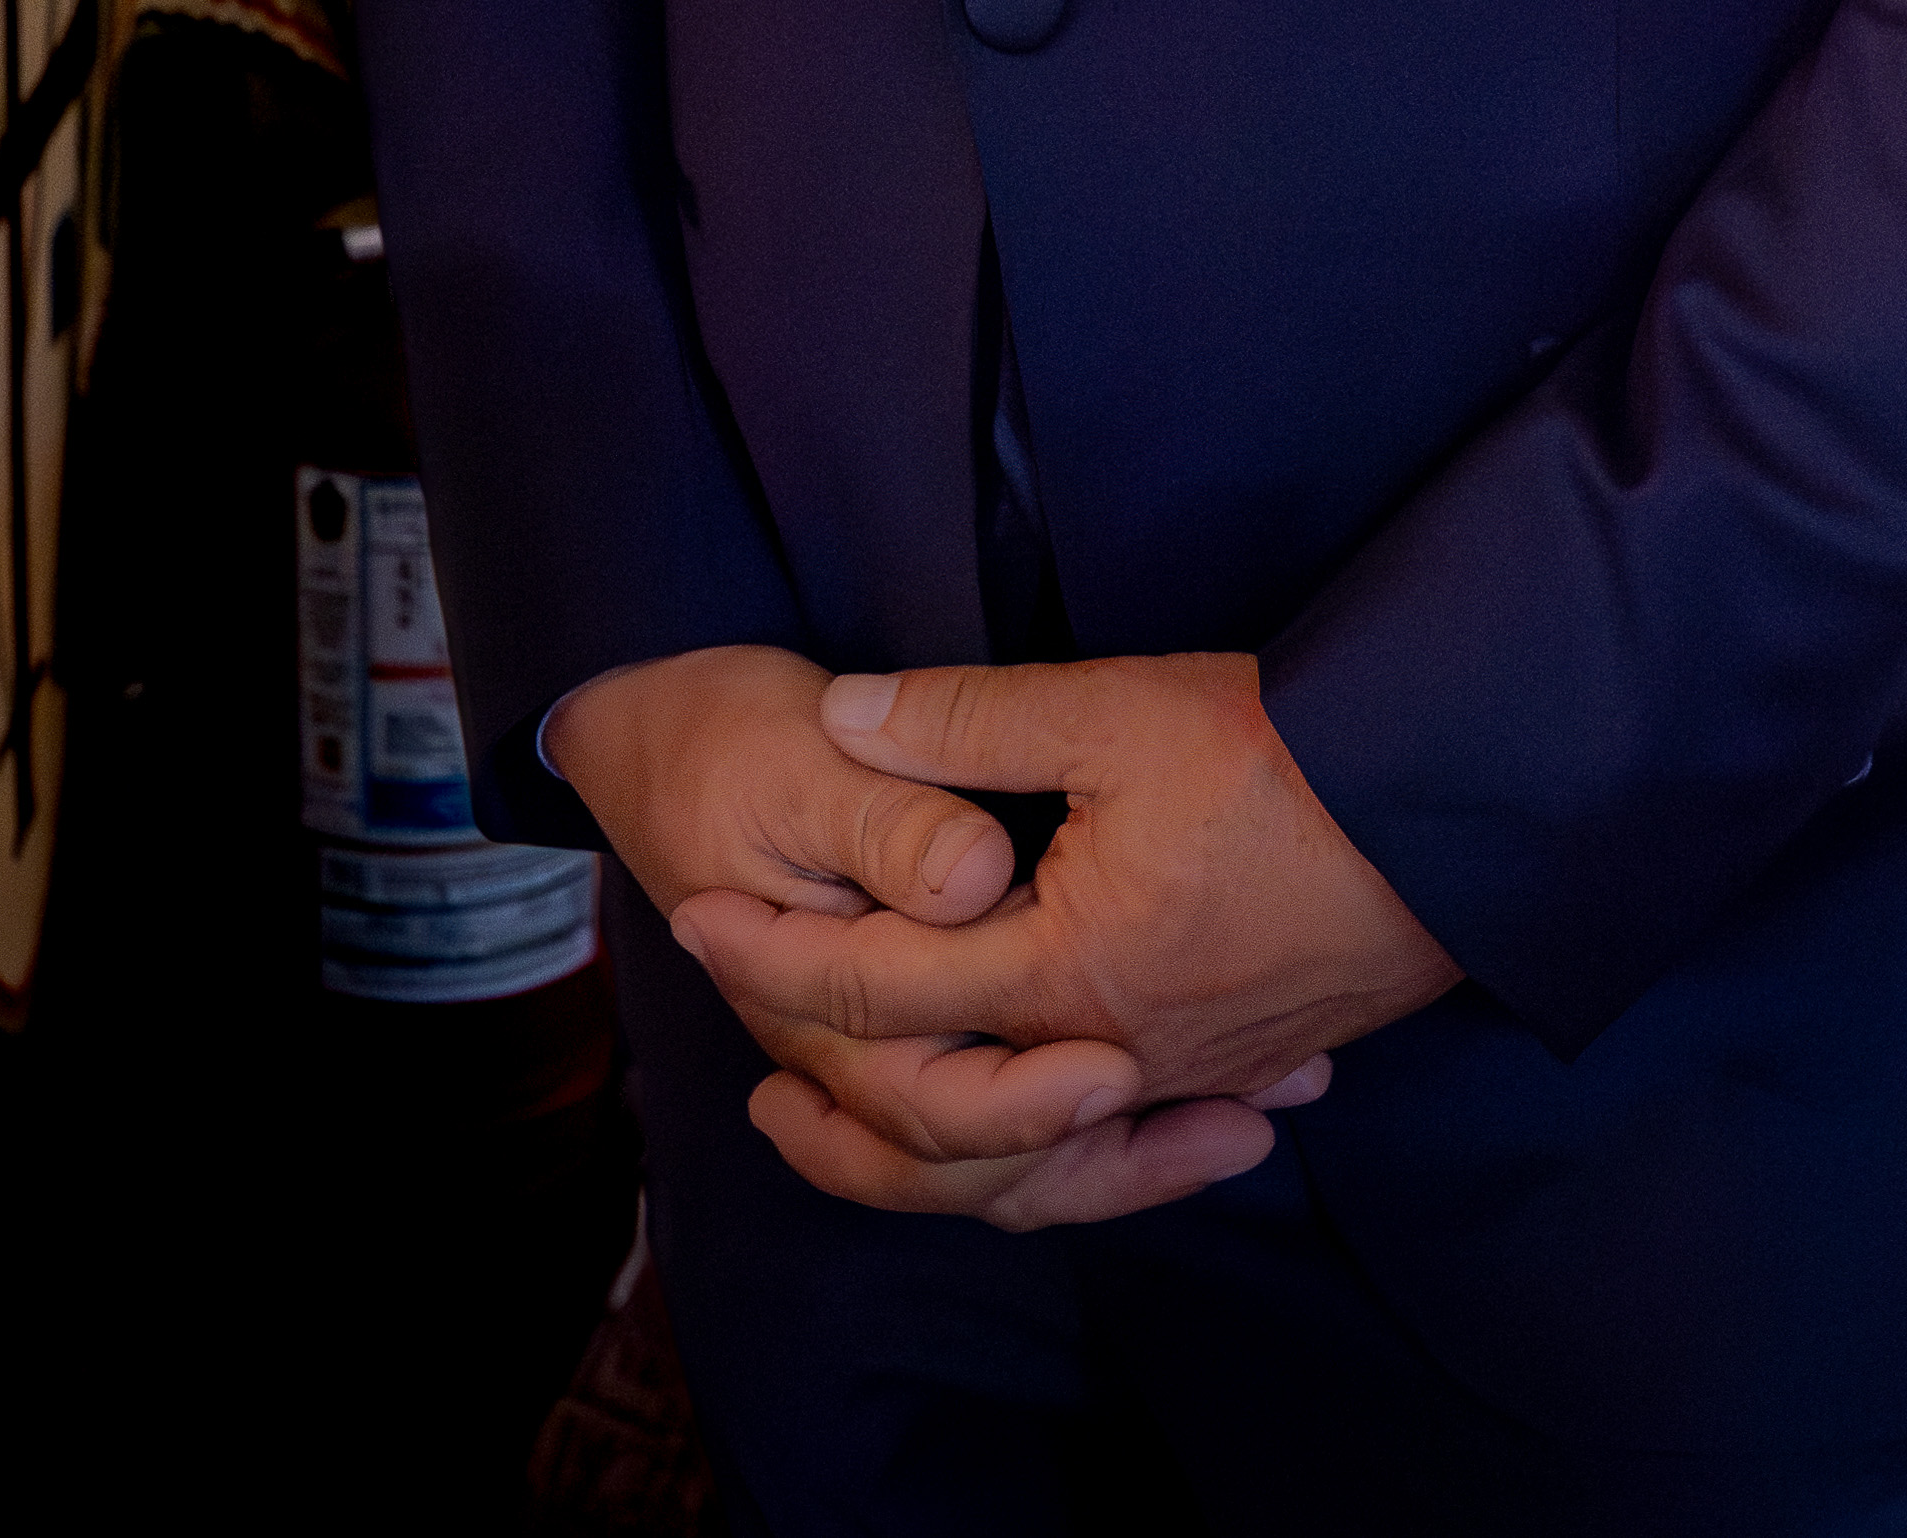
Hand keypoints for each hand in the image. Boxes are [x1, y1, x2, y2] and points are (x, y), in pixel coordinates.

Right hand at [555, 647, 1229, 1215]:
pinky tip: (1208, 1101)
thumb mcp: (799, 762)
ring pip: (1010, 1167)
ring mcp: (891, 1051)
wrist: (660, 738)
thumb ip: (892, 825)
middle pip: (985, 1167)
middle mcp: (851, 1060)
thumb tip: (977, 877)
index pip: (927, 1101)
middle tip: (1234, 1124)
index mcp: (813, 1008)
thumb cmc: (725, 740)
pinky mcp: (933, 1024)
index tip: (1119, 1069)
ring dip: (1127, 1161)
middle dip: (1115, 1156)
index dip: (1026, 1098)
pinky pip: (1018, 1120)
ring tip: (1246, 1130)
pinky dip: (1109, 1127)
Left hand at [669, 651, 1455, 1229]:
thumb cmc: (1285, 756)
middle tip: (753, 1083)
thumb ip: (966, 722)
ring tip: (870, 1128)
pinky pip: (1125, 1141)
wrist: (1455, 810)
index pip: (881, 979)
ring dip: (942, 1144)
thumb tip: (847, 714)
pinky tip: (1042, 1127)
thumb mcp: (1111, 711)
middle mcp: (1116, 1048)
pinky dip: (1060, 1151)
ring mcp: (1188, 1072)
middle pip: (944, 1104)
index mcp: (1064, 970)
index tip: (693, 924)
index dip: (777, 950)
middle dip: (839, 1094)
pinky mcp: (1245, 1065)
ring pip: (1034, 1150)